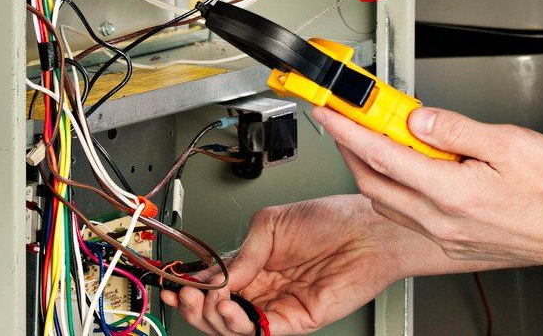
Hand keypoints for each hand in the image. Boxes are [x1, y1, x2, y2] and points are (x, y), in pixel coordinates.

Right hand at [161, 195, 418, 334]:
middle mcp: (265, 286)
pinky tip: (230, 308)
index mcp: (255, 262)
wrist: (369, 230)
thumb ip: (242, 252)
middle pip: (217, 310)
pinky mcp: (296, 320)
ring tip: (210, 300)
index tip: (173, 286)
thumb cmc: (333, 218)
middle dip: (195, 306)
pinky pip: (260, 332)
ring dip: (212, 317)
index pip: (213, 284)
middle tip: (186, 295)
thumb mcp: (272, 223)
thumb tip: (216, 275)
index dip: (190, 288)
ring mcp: (279, 305)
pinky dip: (239, 325)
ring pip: (233, 326)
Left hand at [317, 106, 542, 270]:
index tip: (330, 111)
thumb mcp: (509, 142)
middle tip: (345, 121)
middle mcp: (443, 221)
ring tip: (374, 139)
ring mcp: (447, 236)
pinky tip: (408, 170)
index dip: (349, 129)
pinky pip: (410, 216)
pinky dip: (396, 190)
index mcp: (452, 193)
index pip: (382, 155)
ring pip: (388, 202)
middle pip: (374, 184)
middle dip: (350, 150)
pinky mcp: (455, 243)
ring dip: (372, 171)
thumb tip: (417, 118)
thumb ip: (455, 129)